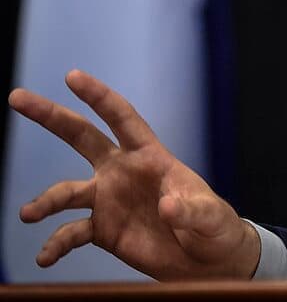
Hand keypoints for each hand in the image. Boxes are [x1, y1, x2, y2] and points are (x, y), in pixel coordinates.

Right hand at [8, 70, 261, 279]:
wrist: (206, 262)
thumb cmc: (214, 228)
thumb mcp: (211, 217)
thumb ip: (191, 211)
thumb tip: (168, 207)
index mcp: (151, 157)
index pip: (122, 119)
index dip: (99, 96)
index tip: (72, 76)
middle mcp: (123, 172)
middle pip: (82, 137)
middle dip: (51, 117)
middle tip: (16, 98)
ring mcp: (109, 200)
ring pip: (67, 191)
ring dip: (46, 202)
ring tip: (27, 214)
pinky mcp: (103, 230)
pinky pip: (71, 233)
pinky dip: (55, 245)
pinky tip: (45, 257)